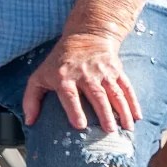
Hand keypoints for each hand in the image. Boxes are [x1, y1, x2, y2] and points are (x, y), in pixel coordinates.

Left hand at [22, 32, 140, 130]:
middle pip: (96, 95)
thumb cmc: (59, 62)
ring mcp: (103, 72)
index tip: (80, 125)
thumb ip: (32, 99)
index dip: (74, 109)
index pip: (69, 94)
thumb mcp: (39, 76)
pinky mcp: (117, 71)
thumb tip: (29, 122)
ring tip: (126, 129)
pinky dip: (134, 102)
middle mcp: (85, 74)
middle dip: (104, 113)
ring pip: (115, 93)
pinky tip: (137, 117)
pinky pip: (127, 88)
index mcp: (64, 76)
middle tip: (109, 131)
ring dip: (122, 111)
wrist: (85, 35)